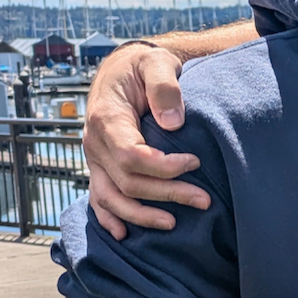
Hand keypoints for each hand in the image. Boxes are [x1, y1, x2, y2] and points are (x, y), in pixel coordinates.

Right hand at [85, 44, 203, 238]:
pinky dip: (109, 218)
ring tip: (173, 225)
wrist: (124, 67)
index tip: (195, 163)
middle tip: (204, 200)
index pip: (132, 156)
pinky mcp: (99, 165)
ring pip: (110, 197)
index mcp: (106, 118)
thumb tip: (173, 123)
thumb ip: (165, 87)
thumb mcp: (156, 63)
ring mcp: (94, 157)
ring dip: (140, 216)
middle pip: (127, 182)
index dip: (164, 167)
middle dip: (167, 194)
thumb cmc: (143, 65)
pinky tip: (124, 235)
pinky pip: (98, 197)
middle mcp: (94, 142)